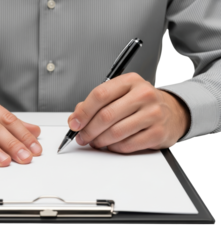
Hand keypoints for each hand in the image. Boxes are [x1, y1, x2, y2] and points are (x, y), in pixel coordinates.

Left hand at [68, 73, 190, 152]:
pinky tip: (111, 145)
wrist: (172, 111)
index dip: (83, 111)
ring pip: (115, 132)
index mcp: (130, 81)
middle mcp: (143, 94)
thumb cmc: (141, 103)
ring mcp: (153, 113)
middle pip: (106, 115)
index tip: (75, 123)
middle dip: (88, 130)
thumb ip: (96, 103)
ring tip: (94, 142)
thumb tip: (76, 118)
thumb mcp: (120, 94)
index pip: (100, 94)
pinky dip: (114, 148)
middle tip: (81, 137)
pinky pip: (127, 145)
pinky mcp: (158, 132)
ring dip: (99, 141)